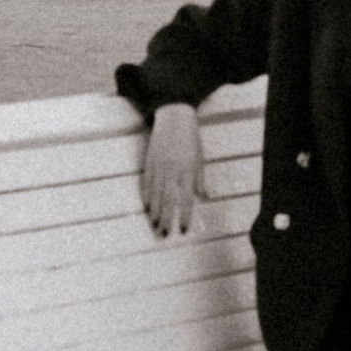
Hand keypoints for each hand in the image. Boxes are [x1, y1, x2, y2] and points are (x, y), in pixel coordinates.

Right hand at [139, 102, 202, 237]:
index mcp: (187, 169)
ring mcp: (158, 166)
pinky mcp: (149, 161)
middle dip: (167, 219)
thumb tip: (204, 198)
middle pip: (168, 201)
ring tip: (155, 226)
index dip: (184, 216)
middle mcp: (172, 170)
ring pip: (155, 194)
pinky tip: (147, 207)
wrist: (173, 116)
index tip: (183, 229)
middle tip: (165, 235)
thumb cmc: (190, 138)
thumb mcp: (200, 157)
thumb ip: (200, 179)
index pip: (185, 199)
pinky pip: (146, 183)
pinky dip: (147, 196)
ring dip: (155, 212)